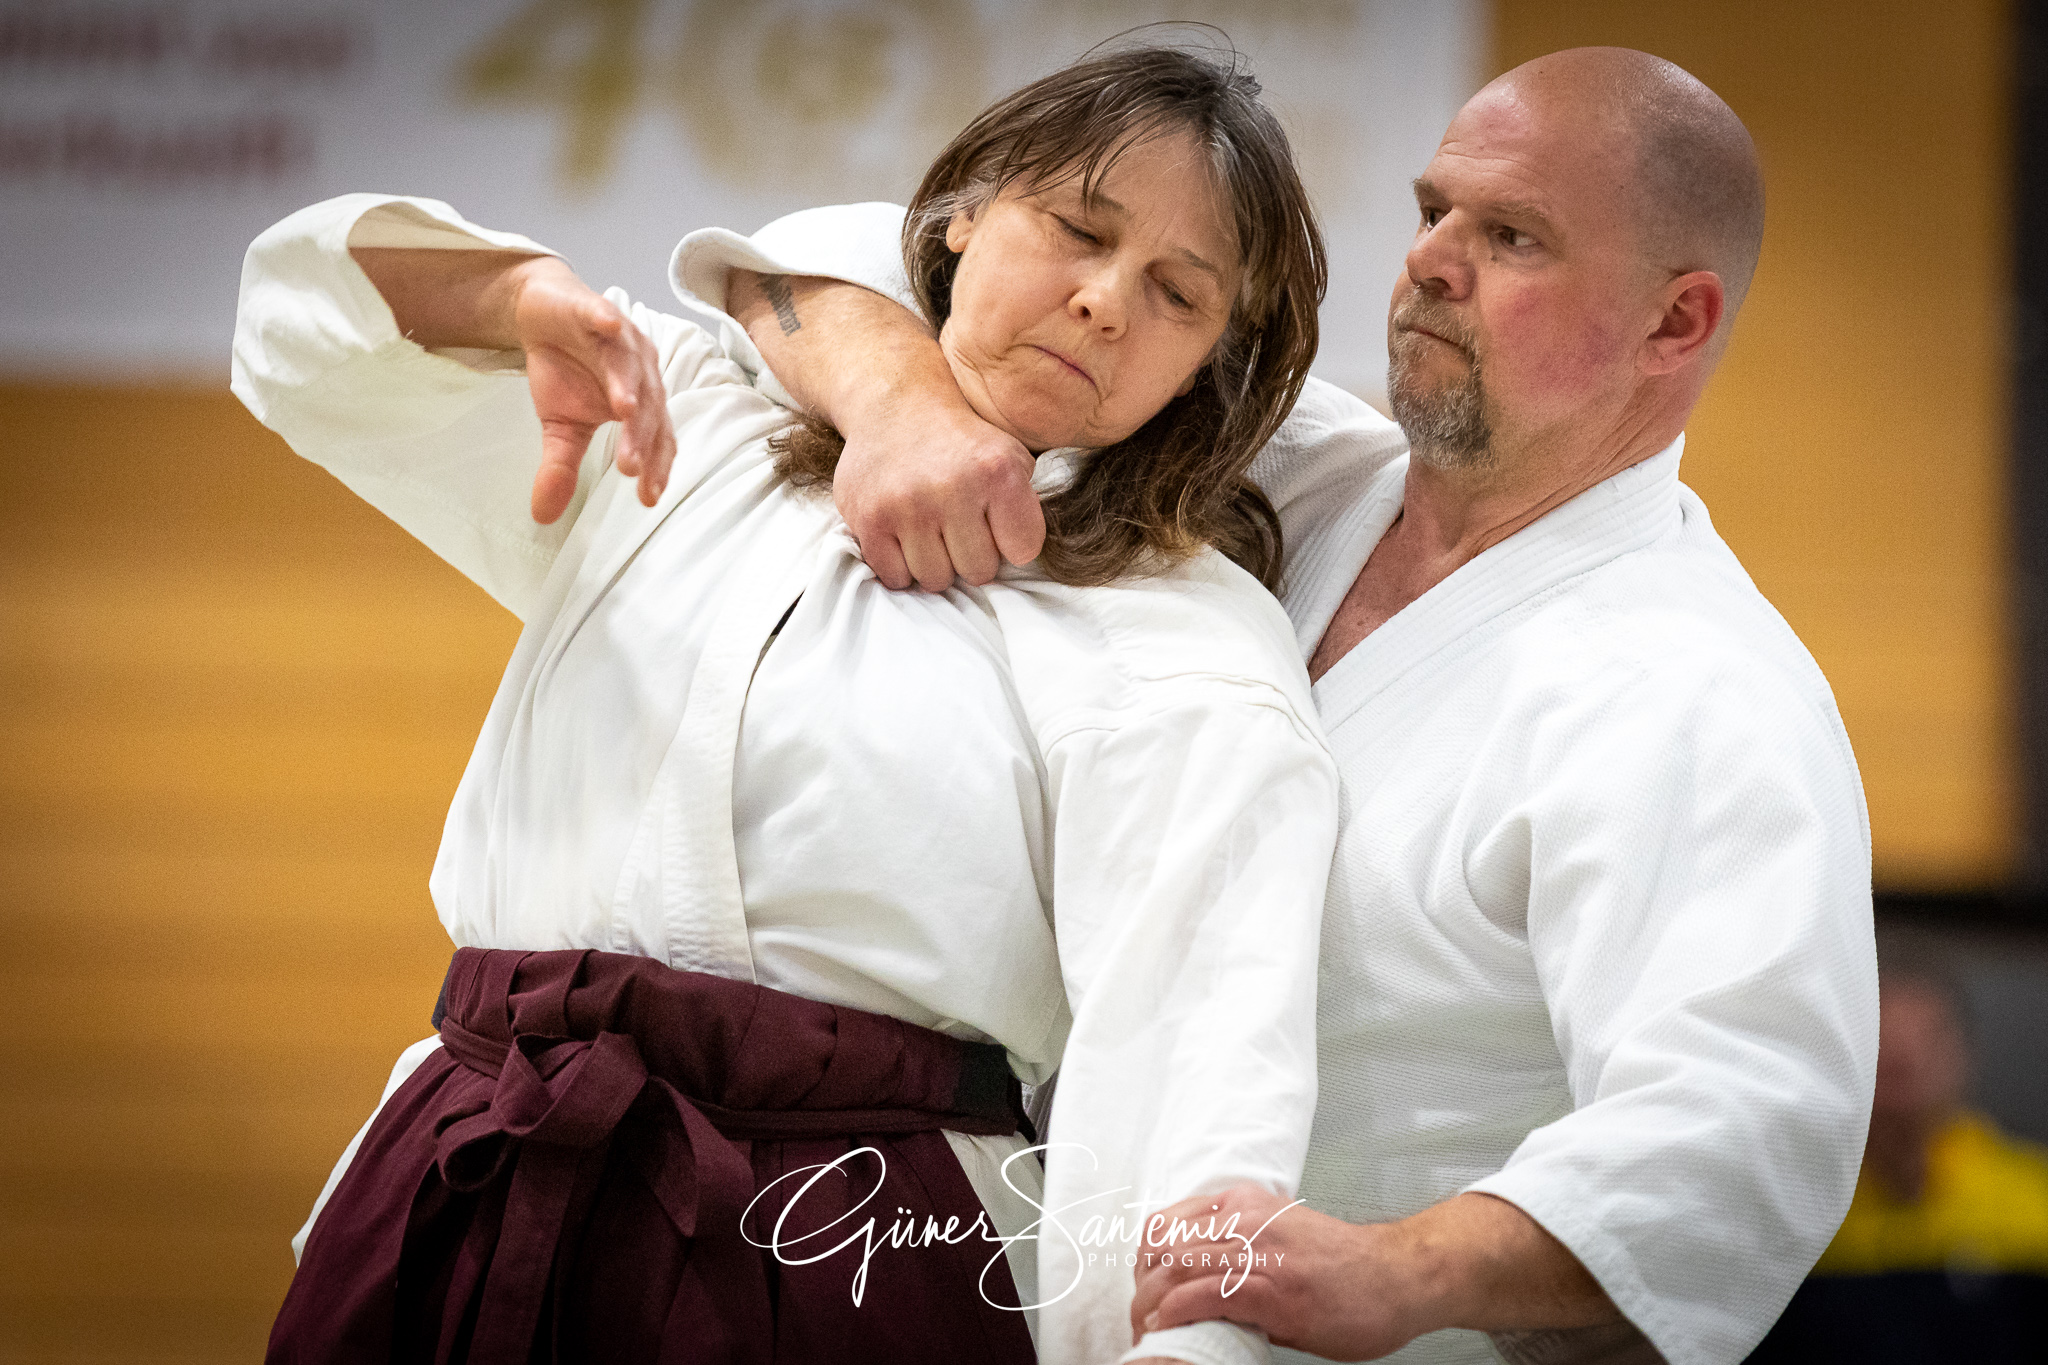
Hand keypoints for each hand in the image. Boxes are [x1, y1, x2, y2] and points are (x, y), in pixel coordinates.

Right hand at [506, 258, 676, 522]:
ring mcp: (621, 339)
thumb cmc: (564, 371)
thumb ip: (561, 466)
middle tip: (630, 467)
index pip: (656, 440)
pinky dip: (607, 321)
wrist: (543, 315)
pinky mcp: (595, 309)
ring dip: (629, 385)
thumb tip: (542, 516)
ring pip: (630, 365)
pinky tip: (609, 326)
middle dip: (640, 437)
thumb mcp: (559, 425)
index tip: (647, 499)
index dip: (655, 467)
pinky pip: (604, 316)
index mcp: (642, 403)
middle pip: (648, 408)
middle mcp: (641, 372)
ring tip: (625, 410)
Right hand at [832, 390, 1041, 590]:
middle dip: (972, 555)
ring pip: (936, 580)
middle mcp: (953, 489)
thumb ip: (1025, 504)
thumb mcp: (1010, 456)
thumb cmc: (961, 442)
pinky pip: (895, 578)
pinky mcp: (870, 519)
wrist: (898, 405)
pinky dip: (901, 566)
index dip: (1011, 542)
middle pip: (978, 572)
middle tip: (959, 527)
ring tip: (931, 531)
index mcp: (997, 473)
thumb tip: (1020, 557)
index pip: (1023, 551)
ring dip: (936, 563)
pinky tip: (904, 537)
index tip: (997, 524)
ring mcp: (908, 507)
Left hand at [1130, 1185, 1430, 1362]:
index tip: (1146, 1289)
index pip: (1168, 1222)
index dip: (1146, 1260)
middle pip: (1164, 1245)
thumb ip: (1241, 1254)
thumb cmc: (1347, 1268)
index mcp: (1246, 1204)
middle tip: (1141, 1318)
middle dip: (1143, 1286)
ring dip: (1151, 1304)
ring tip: (1147, 1329)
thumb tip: (1197, 1289)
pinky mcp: (1274, 1289)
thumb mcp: (1282, 1241)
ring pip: (1177, 1268)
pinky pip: (1207, 1294)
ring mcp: (1261, 1252)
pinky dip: (1177, 1311)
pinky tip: (1166, 1325)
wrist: (1400, 1278)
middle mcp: (1247, 1218)